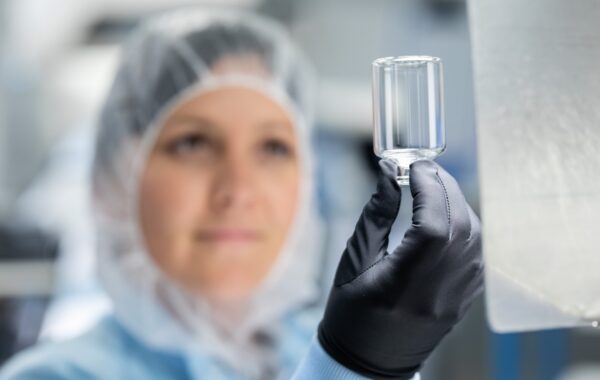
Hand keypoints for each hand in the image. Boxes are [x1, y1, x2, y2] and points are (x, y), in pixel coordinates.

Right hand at [318, 159, 483, 378]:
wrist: (369, 359)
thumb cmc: (351, 311)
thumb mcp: (353, 261)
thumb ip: (376, 215)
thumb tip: (389, 173)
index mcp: (403, 286)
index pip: (433, 227)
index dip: (429, 188)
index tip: (413, 165)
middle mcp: (438, 293)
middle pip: (460, 227)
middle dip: (444, 188)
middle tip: (423, 169)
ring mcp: (457, 298)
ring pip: (474, 237)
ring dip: (457, 203)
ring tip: (433, 186)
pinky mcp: (464, 299)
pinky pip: (476, 252)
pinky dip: (464, 225)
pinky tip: (445, 214)